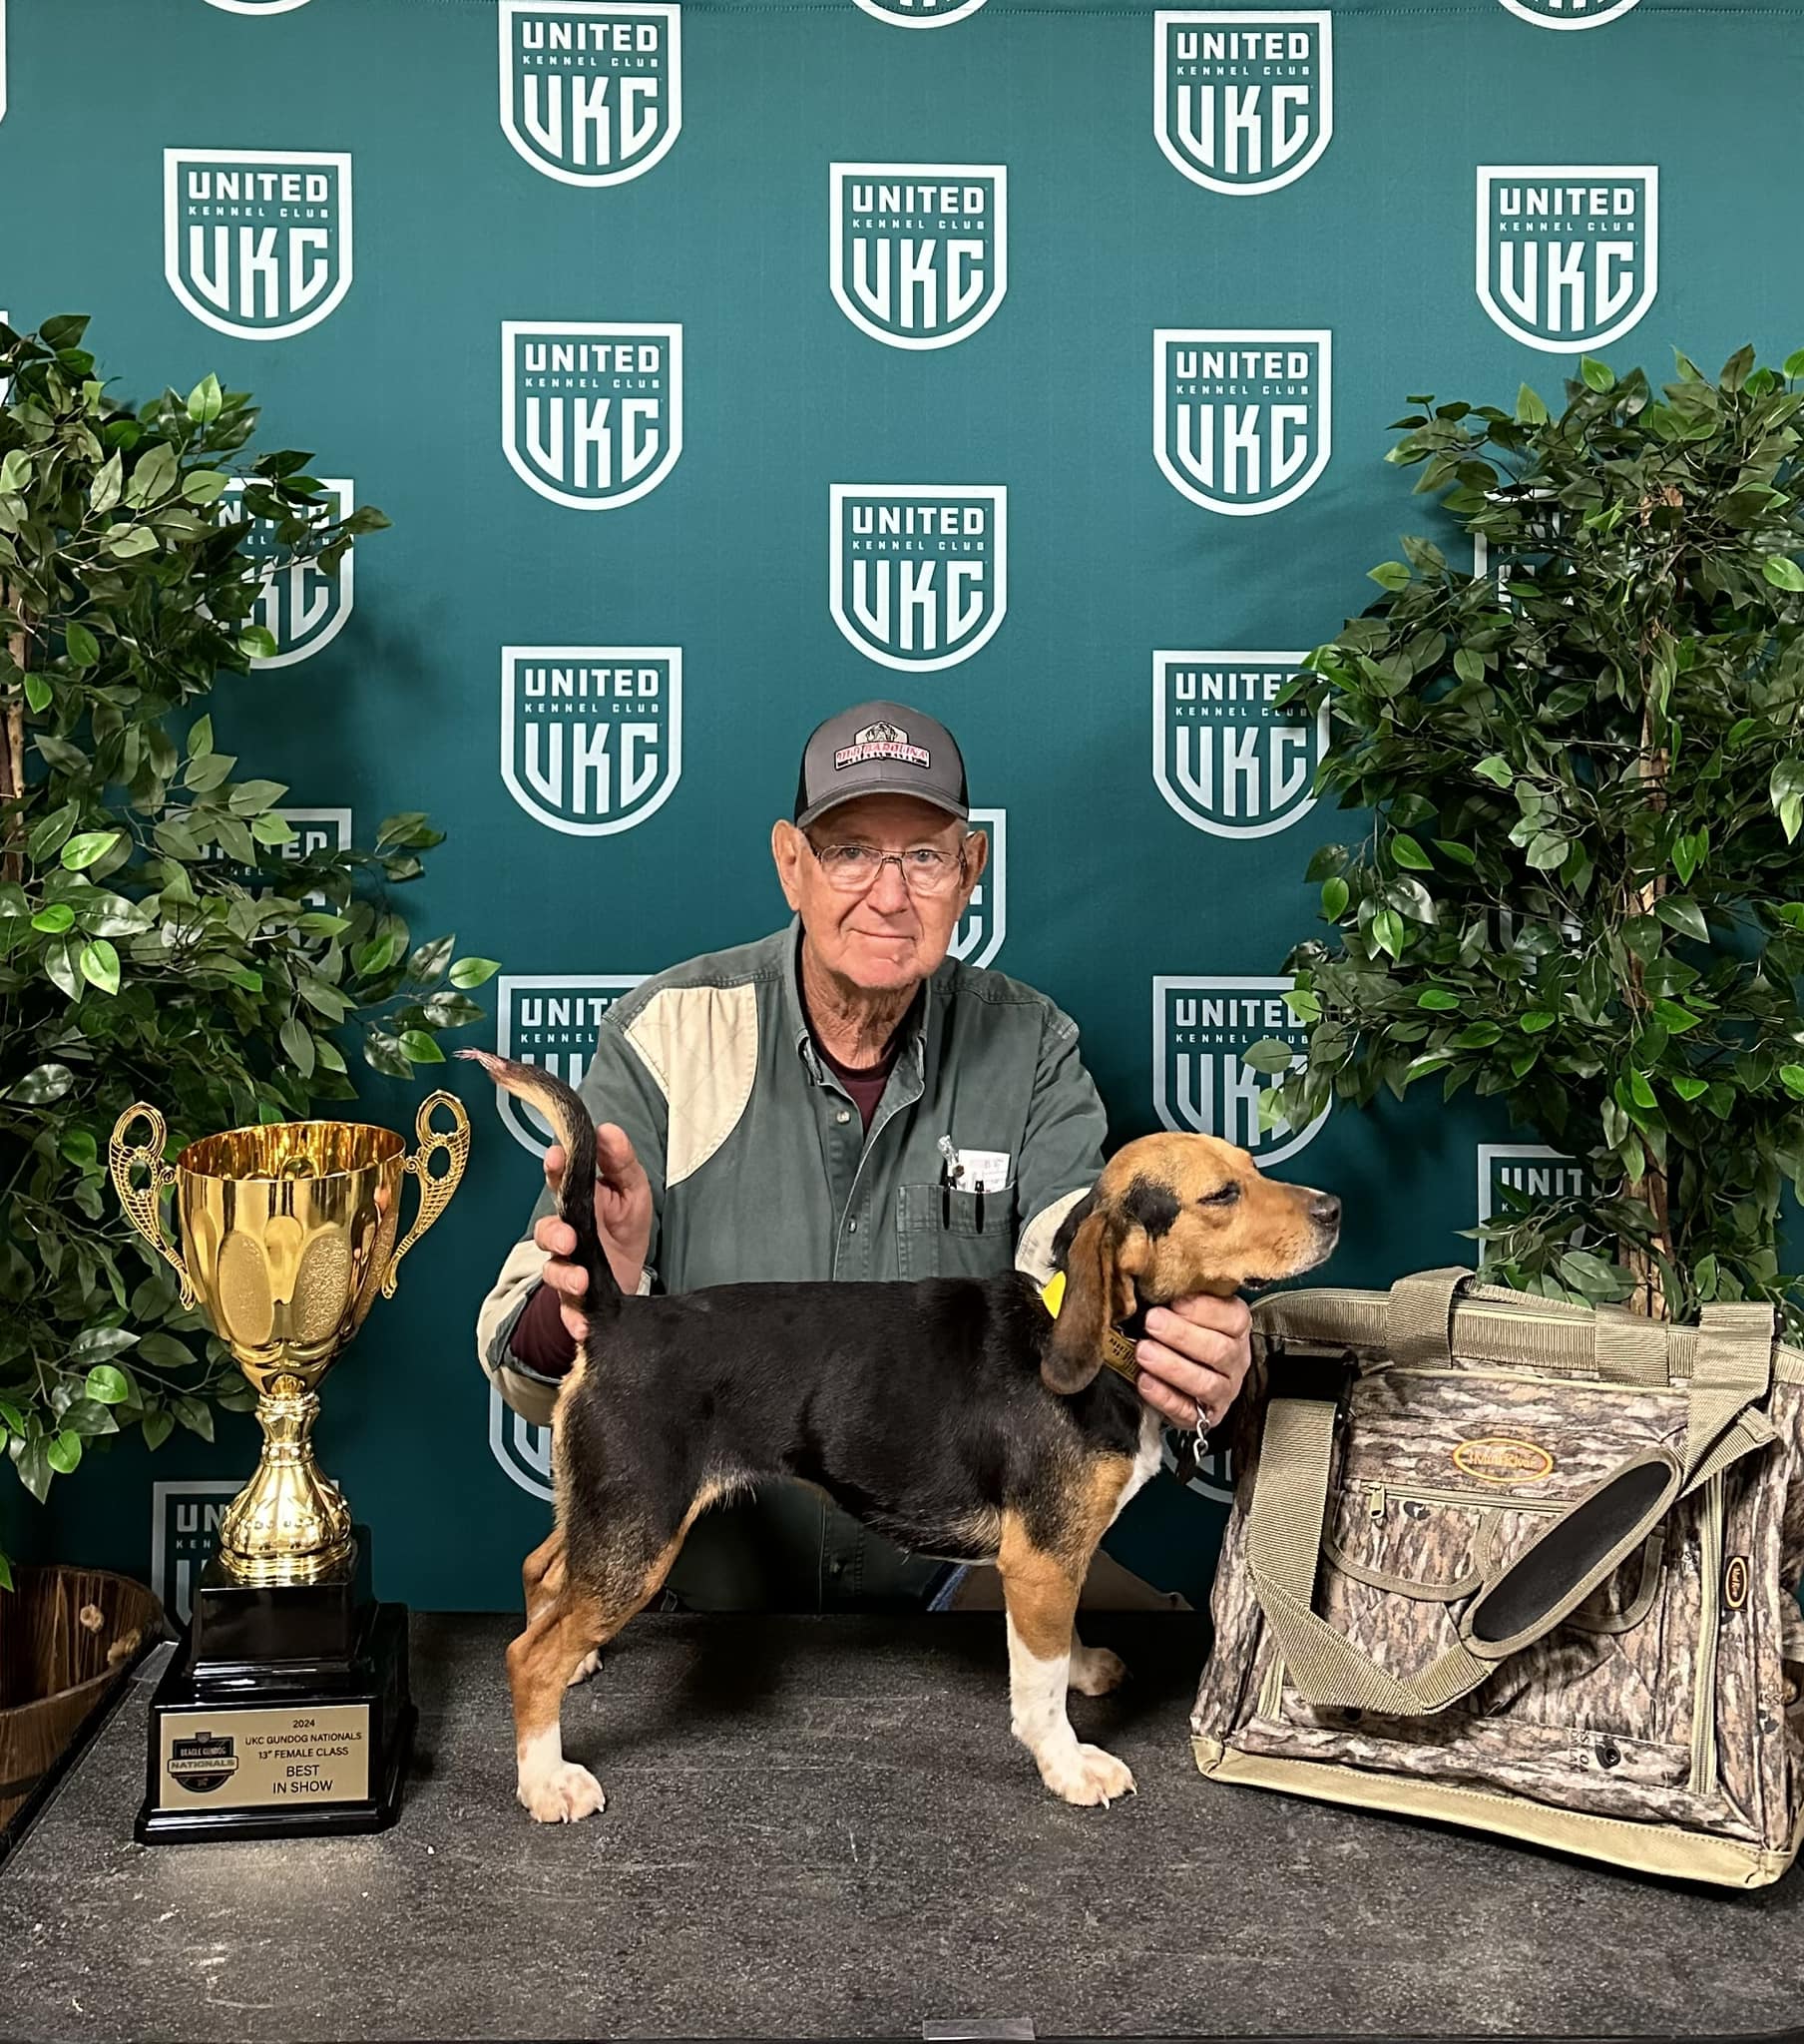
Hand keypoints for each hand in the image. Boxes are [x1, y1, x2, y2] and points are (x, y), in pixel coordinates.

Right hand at [532, 1123, 651, 1340]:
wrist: (631, 1275)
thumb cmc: (625, 1226)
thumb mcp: (632, 1188)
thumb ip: (620, 1161)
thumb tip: (608, 1131)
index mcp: (577, 1202)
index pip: (559, 1181)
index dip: (555, 1169)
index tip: (557, 1158)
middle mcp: (567, 1234)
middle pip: (547, 1230)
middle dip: (554, 1233)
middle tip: (568, 1237)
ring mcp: (568, 1267)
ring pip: (554, 1270)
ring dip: (564, 1276)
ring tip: (579, 1280)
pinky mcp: (576, 1300)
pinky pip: (568, 1311)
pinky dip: (573, 1319)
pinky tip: (582, 1325)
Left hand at [1133, 1294, 1251, 1433]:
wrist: (1186, 1377)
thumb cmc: (1185, 1331)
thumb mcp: (1188, 1309)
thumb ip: (1181, 1296)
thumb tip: (1156, 1279)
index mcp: (1237, 1327)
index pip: (1233, 1318)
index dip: (1204, 1310)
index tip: (1175, 1302)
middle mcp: (1236, 1360)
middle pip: (1218, 1350)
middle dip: (1181, 1336)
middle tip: (1152, 1322)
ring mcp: (1224, 1391)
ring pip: (1206, 1383)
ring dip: (1172, 1367)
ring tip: (1144, 1352)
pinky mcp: (1205, 1417)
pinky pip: (1188, 1411)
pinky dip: (1164, 1397)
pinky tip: (1144, 1382)